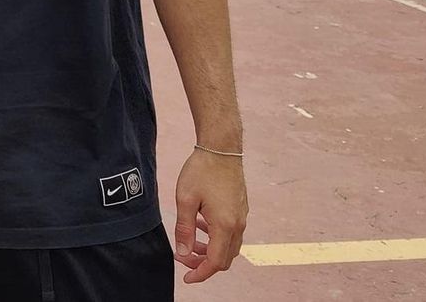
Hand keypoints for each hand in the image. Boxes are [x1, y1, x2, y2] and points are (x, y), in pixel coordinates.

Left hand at [173, 147, 247, 283]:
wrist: (221, 148)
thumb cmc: (201, 170)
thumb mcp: (185, 200)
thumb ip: (184, 229)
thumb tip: (183, 253)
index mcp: (225, 225)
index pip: (216, 262)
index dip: (201, 274)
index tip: (186, 278)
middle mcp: (238, 224)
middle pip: (225, 258)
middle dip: (204, 263)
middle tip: (184, 257)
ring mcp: (242, 216)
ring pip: (229, 246)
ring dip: (211, 250)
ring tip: (190, 242)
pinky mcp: (241, 208)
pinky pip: (231, 232)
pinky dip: (217, 237)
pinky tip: (201, 225)